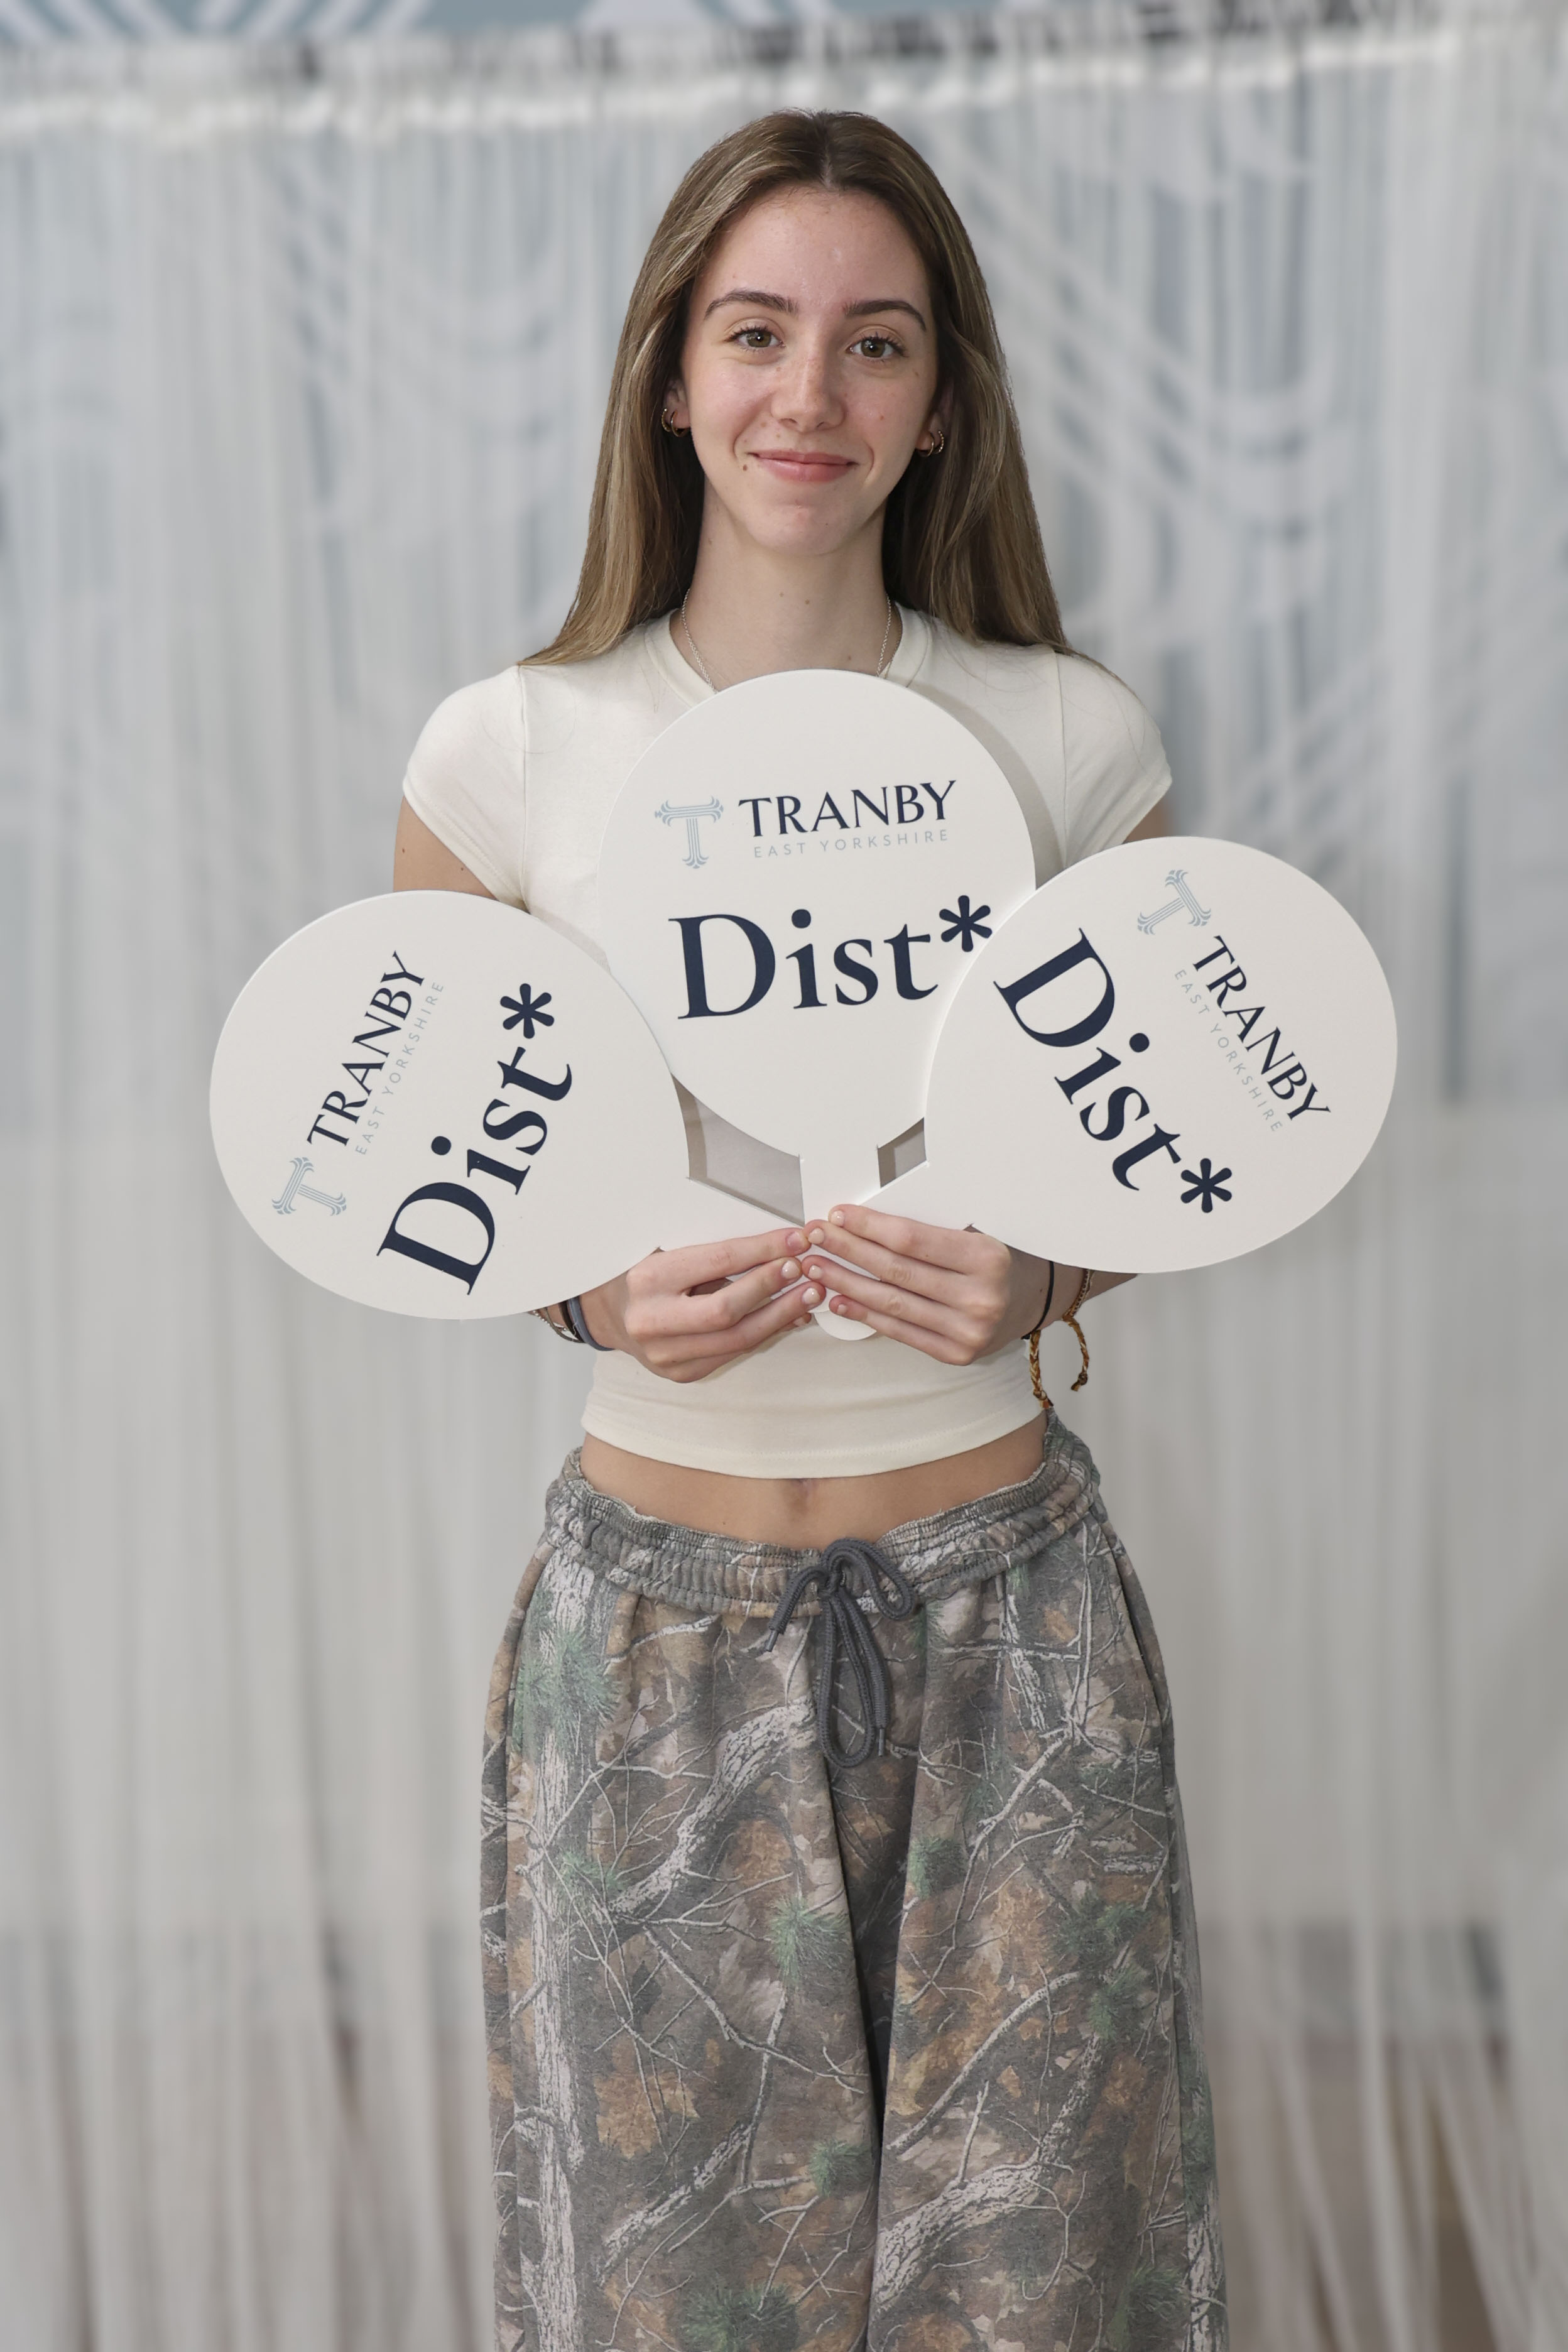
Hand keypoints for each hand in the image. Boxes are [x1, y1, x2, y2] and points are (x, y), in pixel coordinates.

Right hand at [577, 1229, 820, 1382]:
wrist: (613, 1314)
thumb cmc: (648, 1274)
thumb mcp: (670, 1251)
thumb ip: (714, 1254)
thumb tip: (776, 1247)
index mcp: (649, 1280)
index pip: (717, 1261)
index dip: (761, 1250)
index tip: (794, 1239)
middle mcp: (652, 1321)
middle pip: (726, 1309)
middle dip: (771, 1287)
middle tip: (805, 1270)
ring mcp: (665, 1355)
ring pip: (736, 1339)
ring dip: (779, 1316)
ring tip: (809, 1295)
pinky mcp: (681, 1373)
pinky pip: (733, 1353)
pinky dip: (765, 1334)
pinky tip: (789, 1318)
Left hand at [791, 1207, 1055, 1365]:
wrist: (1032, 1299)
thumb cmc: (997, 1258)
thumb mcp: (975, 1231)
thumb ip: (929, 1231)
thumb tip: (863, 1223)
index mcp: (985, 1257)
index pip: (911, 1239)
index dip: (868, 1226)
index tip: (838, 1215)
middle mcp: (979, 1297)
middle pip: (895, 1270)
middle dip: (848, 1251)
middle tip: (815, 1237)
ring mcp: (968, 1330)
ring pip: (892, 1303)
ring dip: (846, 1284)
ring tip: (817, 1268)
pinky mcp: (956, 1354)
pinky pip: (900, 1331)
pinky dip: (865, 1315)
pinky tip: (839, 1301)